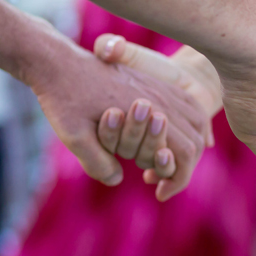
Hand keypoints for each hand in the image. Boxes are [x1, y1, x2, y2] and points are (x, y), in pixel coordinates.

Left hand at [21, 24, 210, 197]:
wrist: (59, 62)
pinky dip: (188, 129)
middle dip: (184, 167)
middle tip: (163, 184)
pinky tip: (170, 142)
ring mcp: (159, 88)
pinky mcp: (153, 83)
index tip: (160, 193)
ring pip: (196, 123)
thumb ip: (98, 162)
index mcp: (146, 112)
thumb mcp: (74, 135)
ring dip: (189, 148)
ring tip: (168, 166)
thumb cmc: (64, 98)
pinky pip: (187, 107)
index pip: (183, 152)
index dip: (177, 178)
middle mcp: (159, 98)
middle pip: (195, 140)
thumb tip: (118, 179)